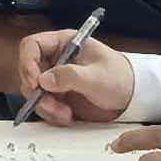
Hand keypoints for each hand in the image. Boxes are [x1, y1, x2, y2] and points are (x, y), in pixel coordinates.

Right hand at [15, 28, 134, 122]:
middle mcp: (55, 59)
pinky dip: (50, 113)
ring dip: (45, 106)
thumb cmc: (120, 78)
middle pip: (28, 71)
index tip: (35, 82)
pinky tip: (67, 117)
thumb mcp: (97, 77)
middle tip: (52, 105)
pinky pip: (42, 104)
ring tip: (66, 115)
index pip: (32, 46)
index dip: (28, 63)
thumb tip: (44, 80)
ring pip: (33, 91)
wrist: (132, 97)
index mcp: (64, 43)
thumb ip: (71, 76)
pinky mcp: (57, 95)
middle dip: (37, 92)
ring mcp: (55, 78)